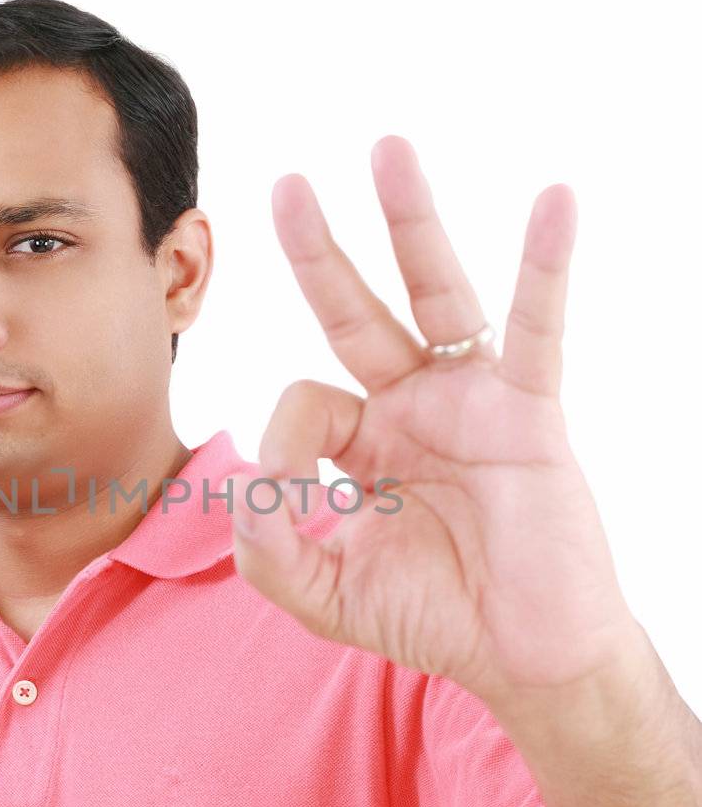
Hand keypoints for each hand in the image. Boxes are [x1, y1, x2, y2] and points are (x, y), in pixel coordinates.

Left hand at [223, 135, 642, 711]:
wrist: (526, 657)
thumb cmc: (434, 619)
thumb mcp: (324, 595)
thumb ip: (267, 550)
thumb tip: (249, 482)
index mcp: (363, 443)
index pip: (305, 400)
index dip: (288, 440)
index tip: (298, 496)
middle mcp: (414, 407)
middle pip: (357, 308)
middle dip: (320, 249)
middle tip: (288, 184)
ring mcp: (472, 401)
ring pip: (436, 293)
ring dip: (412, 221)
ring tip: (388, 149)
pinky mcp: (529, 411)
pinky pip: (534, 327)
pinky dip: (546, 266)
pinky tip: (557, 203)